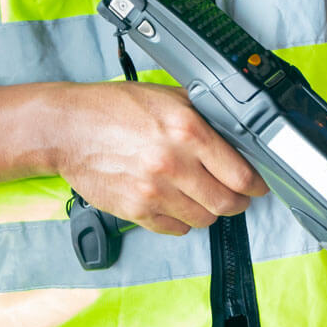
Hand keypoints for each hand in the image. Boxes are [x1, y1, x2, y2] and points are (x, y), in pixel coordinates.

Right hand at [52, 82, 268, 235]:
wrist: (68, 127)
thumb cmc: (116, 109)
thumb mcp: (170, 97)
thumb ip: (206, 116)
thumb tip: (240, 135)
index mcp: (188, 131)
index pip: (242, 174)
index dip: (256, 183)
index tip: (257, 184)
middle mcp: (174, 164)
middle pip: (228, 203)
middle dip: (238, 201)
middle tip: (236, 195)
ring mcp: (154, 191)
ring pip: (204, 219)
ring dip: (210, 211)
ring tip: (202, 196)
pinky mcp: (136, 210)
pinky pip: (176, 229)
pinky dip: (182, 220)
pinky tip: (176, 203)